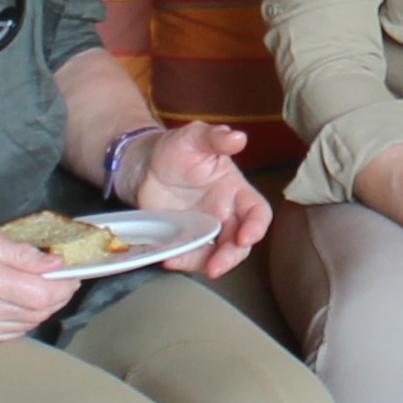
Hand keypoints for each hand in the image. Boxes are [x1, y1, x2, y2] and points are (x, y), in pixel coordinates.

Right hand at [0, 222, 79, 349]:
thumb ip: (20, 251)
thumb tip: (53, 264)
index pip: (42, 293)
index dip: (64, 285)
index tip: (70, 274)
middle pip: (39, 312)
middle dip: (56, 295)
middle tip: (56, 278)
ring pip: (28, 324)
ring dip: (39, 307)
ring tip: (31, 287)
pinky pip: (11, 333)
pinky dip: (20, 318)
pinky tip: (12, 301)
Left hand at [126, 121, 274, 276]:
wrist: (144, 165)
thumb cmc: (176, 149)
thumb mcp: (195, 137)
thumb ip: (216, 137)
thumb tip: (239, 137)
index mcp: (235, 190)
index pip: (257, 212)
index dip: (256, 226)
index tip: (245, 237)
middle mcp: (225, 213)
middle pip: (240, 243)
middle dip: (231, 257)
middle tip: (216, 266)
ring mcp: (205, 229)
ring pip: (216, 255)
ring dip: (204, 264)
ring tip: (181, 260)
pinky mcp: (185, 239)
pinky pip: (190, 256)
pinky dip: (182, 261)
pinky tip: (169, 257)